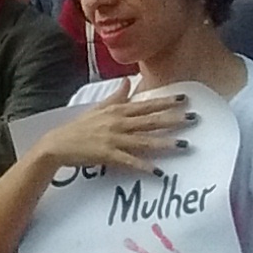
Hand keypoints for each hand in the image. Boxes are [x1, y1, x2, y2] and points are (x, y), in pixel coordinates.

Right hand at [31, 85, 191, 174]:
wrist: (58, 144)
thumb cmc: (78, 127)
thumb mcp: (97, 107)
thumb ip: (116, 96)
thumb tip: (128, 81)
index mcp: (116, 111)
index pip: (146, 105)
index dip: (166, 102)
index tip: (184, 99)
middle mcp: (118, 123)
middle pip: (150, 121)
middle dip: (174, 120)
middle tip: (194, 119)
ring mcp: (114, 139)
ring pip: (144, 140)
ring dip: (165, 143)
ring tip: (184, 144)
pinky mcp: (108, 155)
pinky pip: (130, 161)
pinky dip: (144, 166)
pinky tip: (158, 171)